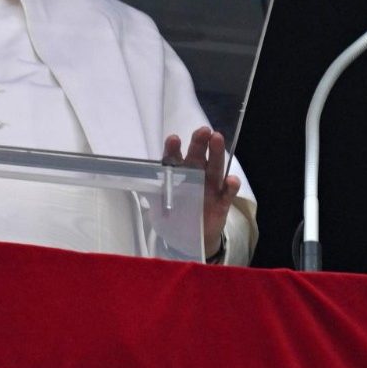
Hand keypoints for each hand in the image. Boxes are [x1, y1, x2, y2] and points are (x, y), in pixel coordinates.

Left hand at [162, 127, 239, 260]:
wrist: (190, 237)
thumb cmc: (176, 214)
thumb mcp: (160, 204)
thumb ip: (152, 191)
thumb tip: (135, 180)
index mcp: (180, 173)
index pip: (175, 158)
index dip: (173, 149)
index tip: (173, 140)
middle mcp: (197, 175)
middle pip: (198, 156)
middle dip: (199, 142)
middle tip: (203, 130)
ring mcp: (211, 187)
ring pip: (214, 167)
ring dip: (216, 153)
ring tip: (217, 139)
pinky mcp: (222, 202)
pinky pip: (228, 193)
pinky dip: (231, 186)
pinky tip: (231, 180)